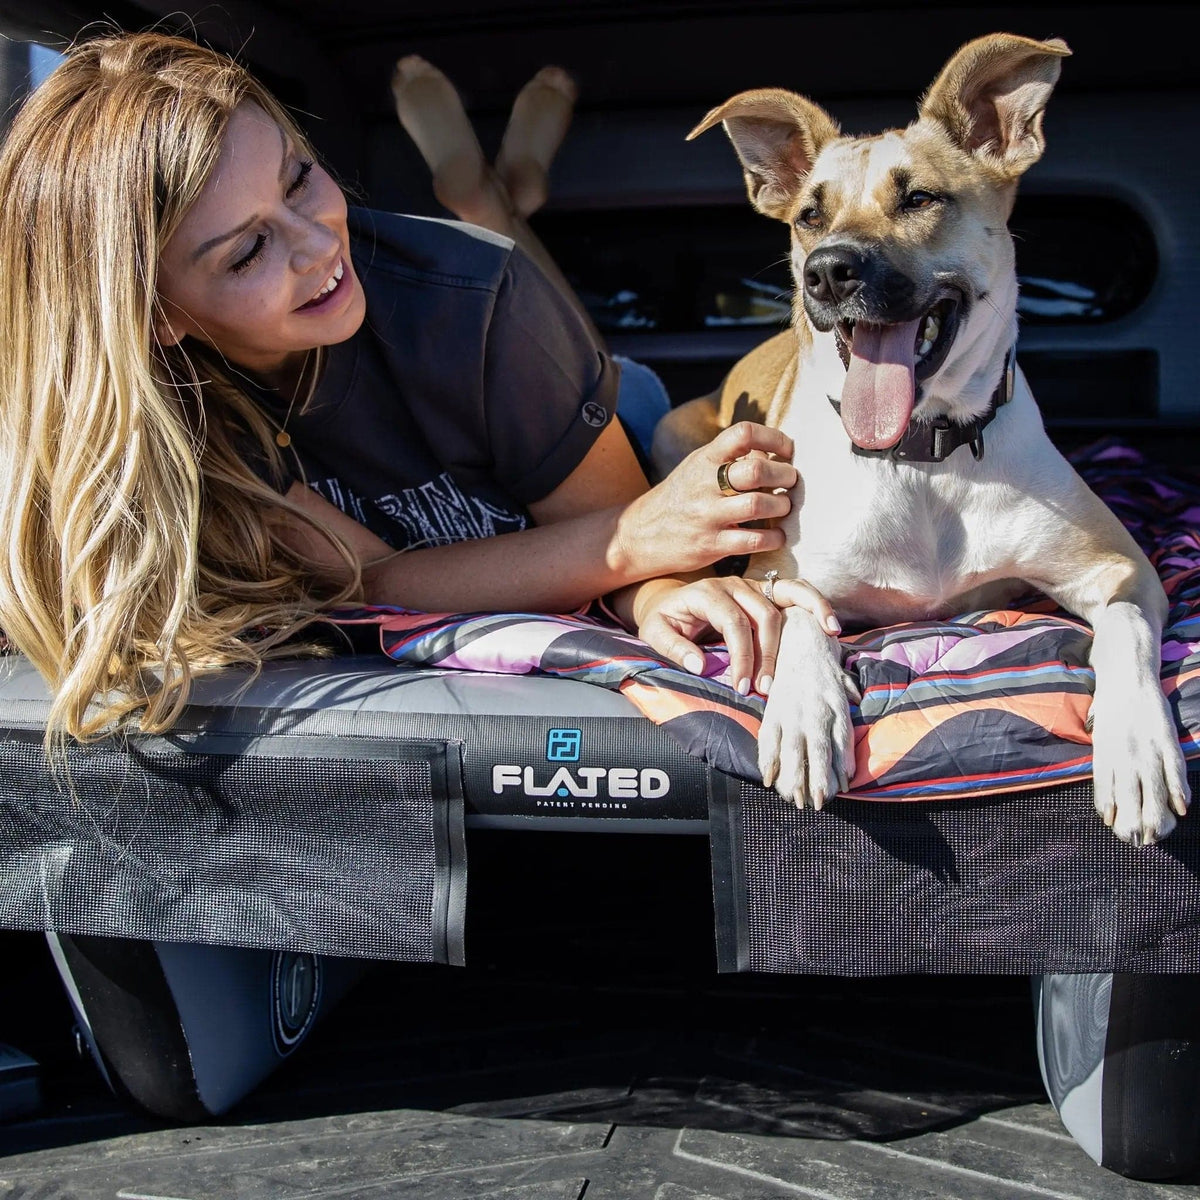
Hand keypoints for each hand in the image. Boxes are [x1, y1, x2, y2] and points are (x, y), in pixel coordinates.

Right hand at [614, 422, 798, 580]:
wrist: (639, 535)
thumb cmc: (679, 498)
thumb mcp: (697, 468)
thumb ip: (730, 457)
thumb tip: (771, 451)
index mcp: (704, 459)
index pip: (743, 434)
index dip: (773, 437)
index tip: (788, 449)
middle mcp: (704, 484)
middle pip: (756, 470)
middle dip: (784, 475)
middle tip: (791, 481)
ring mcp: (707, 516)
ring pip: (757, 505)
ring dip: (782, 506)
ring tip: (784, 506)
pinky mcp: (710, 545)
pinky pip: (753, 541)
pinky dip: (774, 538)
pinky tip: (777, 536)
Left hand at [636, 574, 840, 695]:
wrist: (669, 600)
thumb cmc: (665, 619)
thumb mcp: (655, 632)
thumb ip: (674, 648)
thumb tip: (700, 665)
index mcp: (706, 593)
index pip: (733, 623)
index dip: (742, 656)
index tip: (742, 687)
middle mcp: (734, 585)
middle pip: (763, 615)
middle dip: (768, 654)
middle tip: (765, 687)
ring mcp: (753, 585)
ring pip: (787, 595)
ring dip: (806, 618)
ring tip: (826, 636)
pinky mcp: (765, 591)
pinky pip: (795, 591)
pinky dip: (815, 602)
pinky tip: (829, 622)